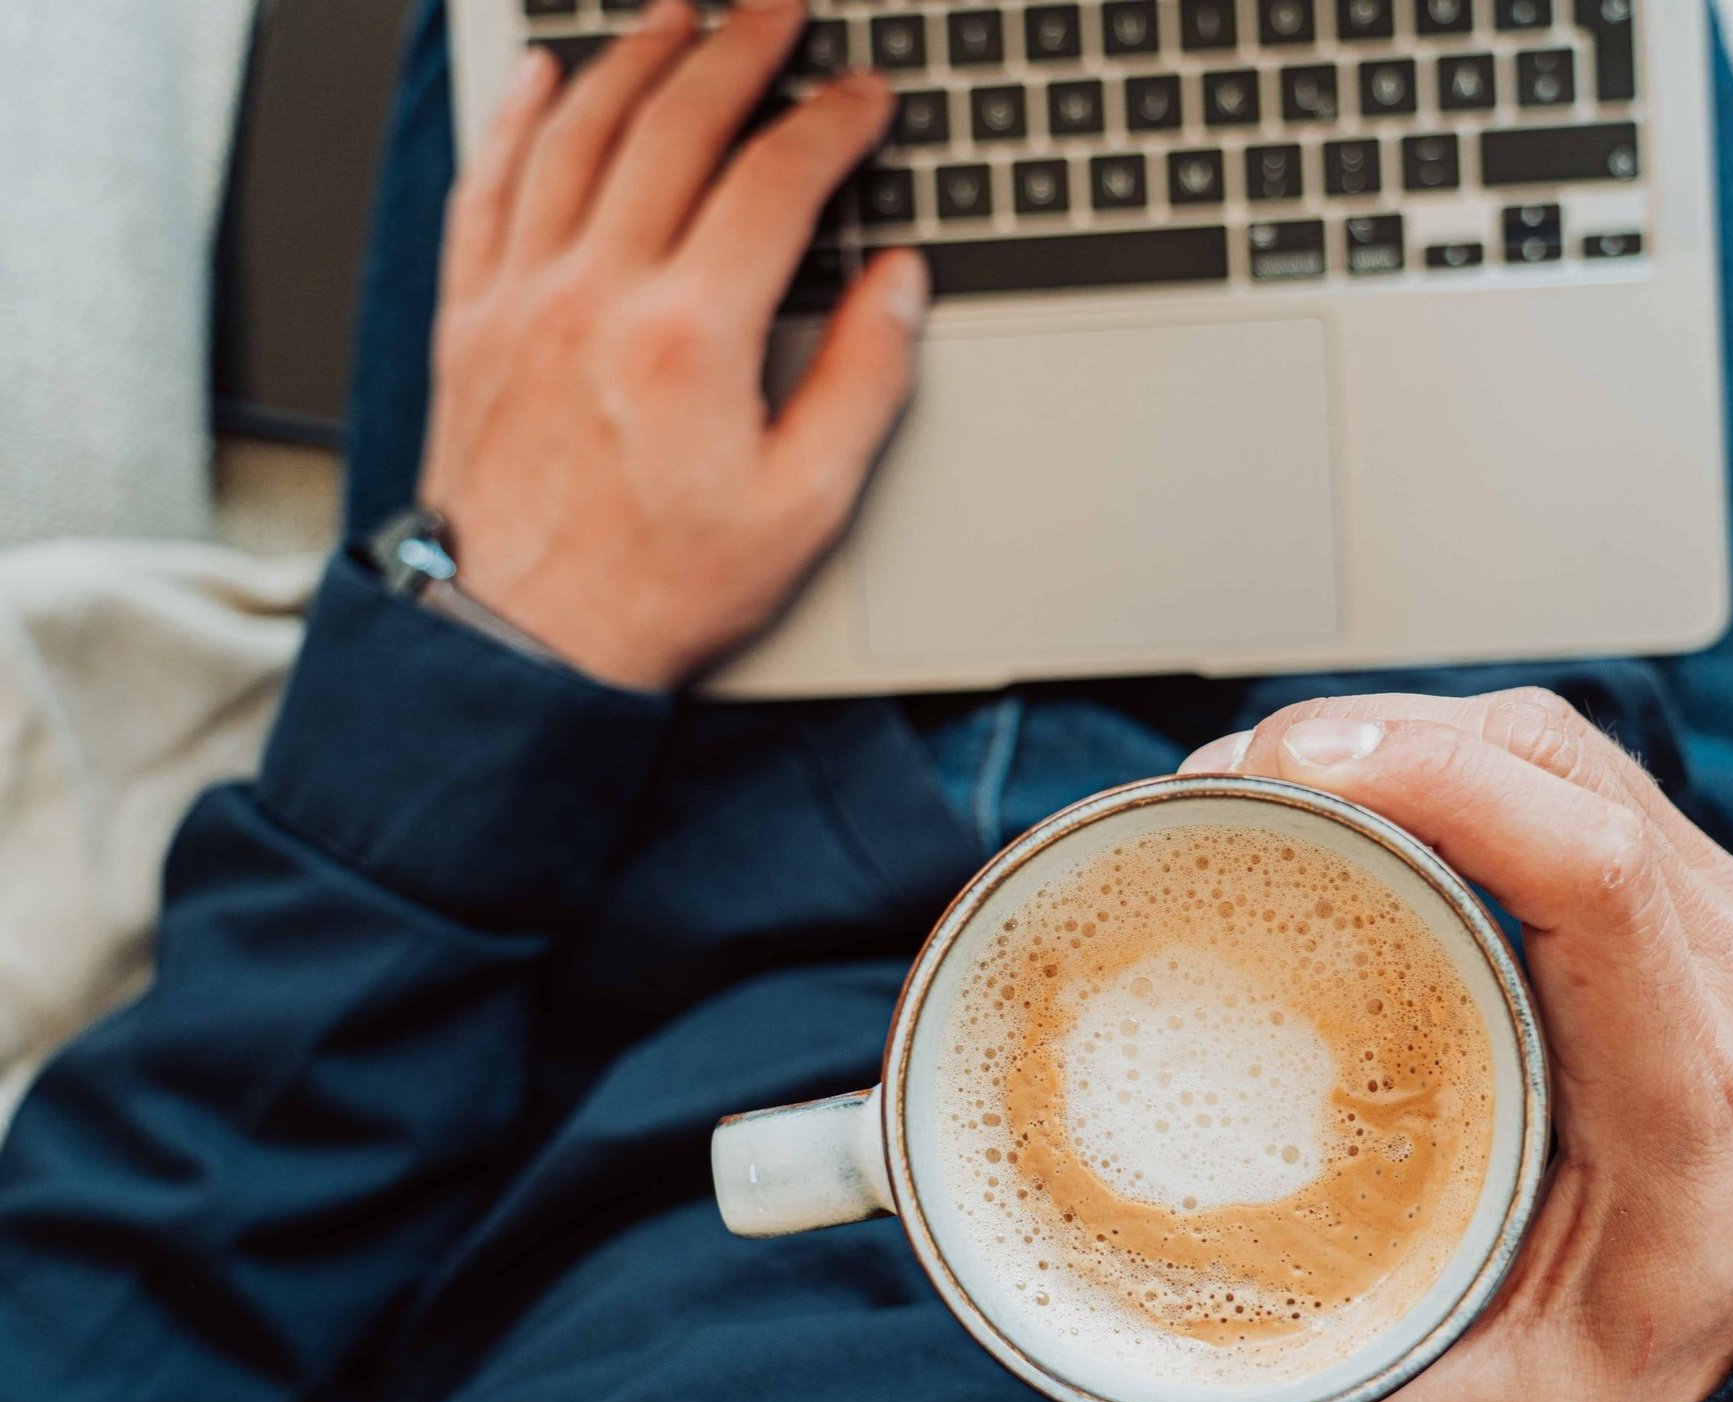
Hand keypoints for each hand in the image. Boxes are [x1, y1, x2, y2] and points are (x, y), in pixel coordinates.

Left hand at [419, 0, 927, 688]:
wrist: (524, 641)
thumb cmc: (659, 587)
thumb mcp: (802, 507)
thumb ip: (861, 382)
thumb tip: (897, 285)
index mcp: (689, 334)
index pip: (773, 180)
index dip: (831, 123)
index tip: (864, 97)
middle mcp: (597, 291)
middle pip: (674, 125)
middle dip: (738, 51)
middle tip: (778, 13)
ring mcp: (522, 296)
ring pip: (578, 133)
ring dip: (634, 58)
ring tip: (677, 16)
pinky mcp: (469, 318)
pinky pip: (489, 185)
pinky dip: (519, 119)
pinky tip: (545, 79)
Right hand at [1148, 691, 1732, 1401]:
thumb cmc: (1668, 1318)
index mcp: (1686, 1087)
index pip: (1597, 882)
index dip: (1448, 792)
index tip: (1295, 771)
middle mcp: (1705, 958)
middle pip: (1552, 770)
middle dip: (1372, 739)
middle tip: (1214, 784)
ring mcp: (1688, 893)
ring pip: (1541, 741)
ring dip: (1391, 728)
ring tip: (1249, 778)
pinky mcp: (1651, 865)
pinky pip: (1538, 760)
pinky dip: (1426, 746)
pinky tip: (1332, 788)